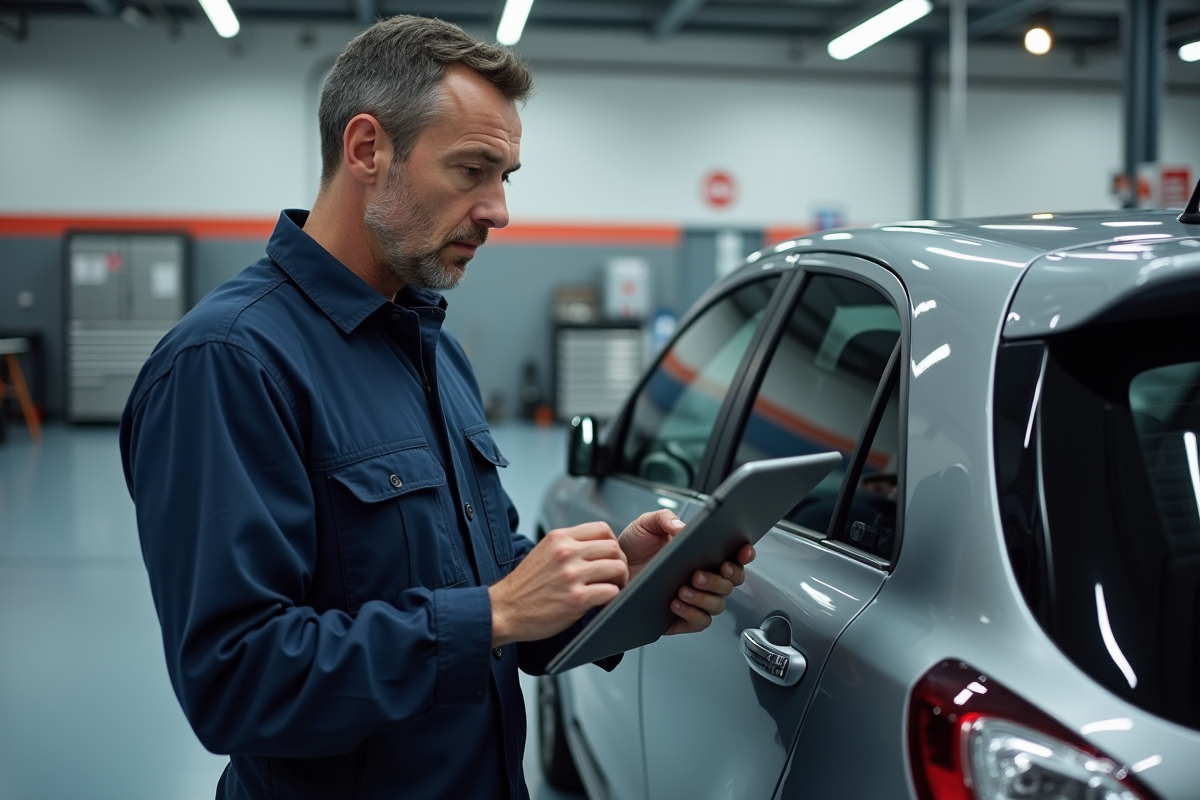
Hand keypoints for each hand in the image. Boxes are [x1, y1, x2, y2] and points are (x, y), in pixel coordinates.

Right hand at [488, 522, 627, 646]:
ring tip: (612, 587)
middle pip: (613, 547)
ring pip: (617, 568)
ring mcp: (571, 575)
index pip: (602, 528)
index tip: (610, 555)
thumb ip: (568, 545)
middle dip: (619, 561)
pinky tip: (602, 601)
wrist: (503, 610)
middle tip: (615, 574)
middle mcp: (566, 553)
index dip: (612, 542)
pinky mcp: (576, 599)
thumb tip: (595, 547)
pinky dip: (612, 597)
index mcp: (559, 538)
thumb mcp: (543, 552)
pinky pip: (611, 592)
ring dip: (619, 580)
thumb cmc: (523, 586)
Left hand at [617, 509, 755, 635]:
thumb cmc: (633, 548)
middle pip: (731, 583)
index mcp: (703, 554)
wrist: (612, 571)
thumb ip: (665, 518)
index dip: (744, 555)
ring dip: (705, 597)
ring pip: (718, 604)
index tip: (742, 551)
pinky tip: (677, 603)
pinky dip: (693, 613)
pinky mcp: (682, 618)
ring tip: (683, 588)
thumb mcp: (647, 525)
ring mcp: (695, 599)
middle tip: (699, 573)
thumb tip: (682, 528)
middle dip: (721, 579)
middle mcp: (704, 577)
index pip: (734, 556)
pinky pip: (700, 621)